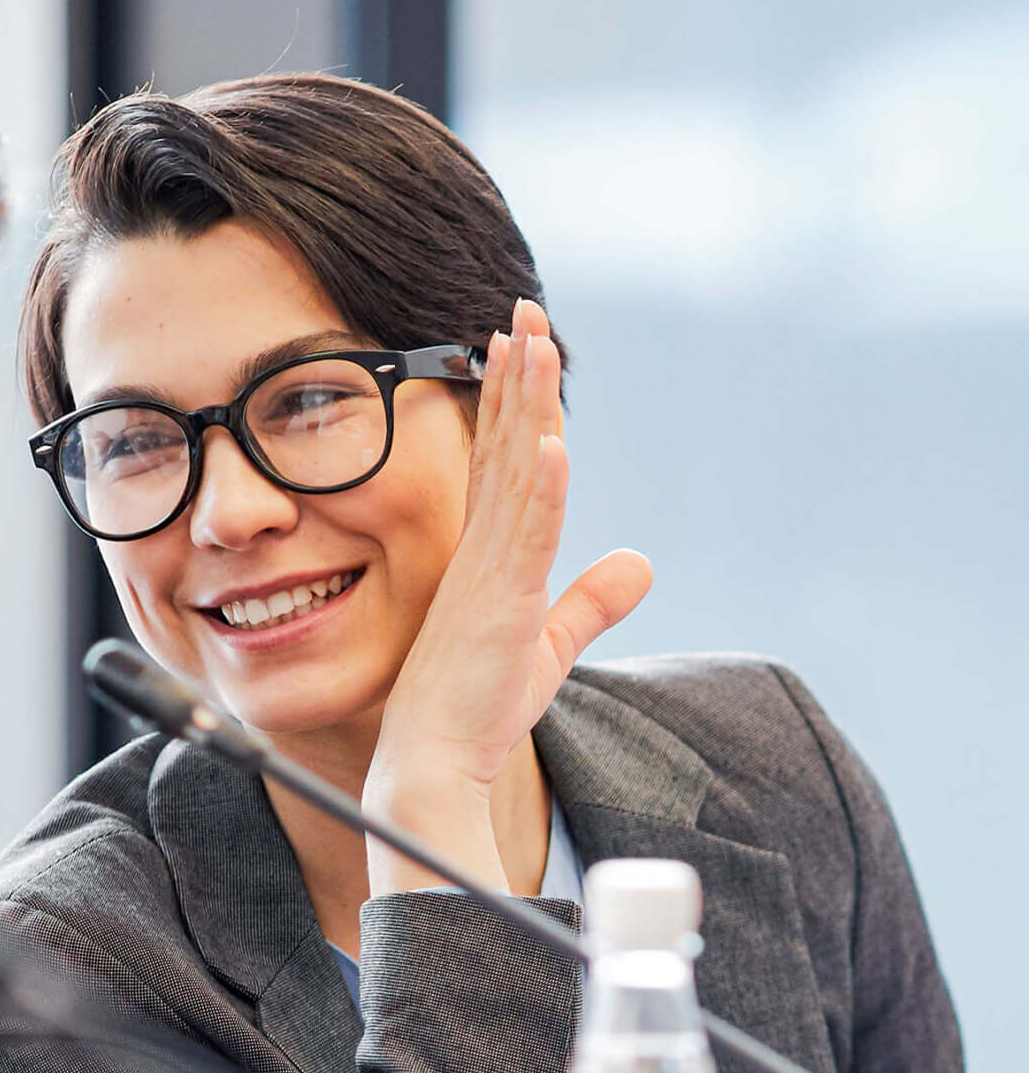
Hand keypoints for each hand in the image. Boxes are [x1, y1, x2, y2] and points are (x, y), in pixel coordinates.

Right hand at [363, 300, 650, 889]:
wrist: (432, 764)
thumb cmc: (477, 713)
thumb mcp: (549, 648)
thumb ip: (591, 600)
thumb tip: (640, 563)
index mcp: (490, 556)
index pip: (506, 459)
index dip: (513, 398)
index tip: (518, 342)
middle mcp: (482, 550)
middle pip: (506, 444)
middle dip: (516, 374)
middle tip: (523, 309)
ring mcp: (487, 572)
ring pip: (513, 469)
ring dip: (524, 404)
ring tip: (531, 339)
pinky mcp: (499, 603)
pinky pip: (524, 534)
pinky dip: (539, 486)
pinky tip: (550, 440)